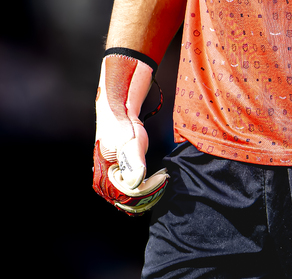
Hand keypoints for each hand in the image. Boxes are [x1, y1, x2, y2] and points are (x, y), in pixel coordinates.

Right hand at [93, 50, 168, 214]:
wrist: (118, 112)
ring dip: (149, 193)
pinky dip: (147, 190)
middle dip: (149, 193)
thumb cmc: (121, 124)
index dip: (147, 190)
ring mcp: (111, 183)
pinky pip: (134, 195)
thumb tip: (137, 180)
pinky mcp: (120, 179)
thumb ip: (134, 161)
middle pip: (131, 204)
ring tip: (160, 177)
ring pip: (133, 202)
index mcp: (103, 179)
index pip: (129, 197)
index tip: (161, 177)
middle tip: (163, 177)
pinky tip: (155, 179)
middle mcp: (104, 185)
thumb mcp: (130, 141)